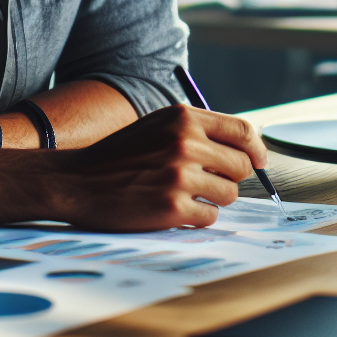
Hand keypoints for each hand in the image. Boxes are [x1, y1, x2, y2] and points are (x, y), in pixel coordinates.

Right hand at [50, 104, 266, 230]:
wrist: (76, 181)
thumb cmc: (120, 155)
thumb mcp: (158, 126)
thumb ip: (197, 130)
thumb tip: (245, 147)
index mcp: (184, 118)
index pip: (243, 131)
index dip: (257, 149)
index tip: (260, 162)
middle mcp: (186, 142)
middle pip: (241, 166)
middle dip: (230, 177)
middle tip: (207, 183)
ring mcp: (180, 176)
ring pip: (229, 194)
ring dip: (213, 199)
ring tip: (184, 194)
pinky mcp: (173, 208)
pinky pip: (210, 217)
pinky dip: (197, 218)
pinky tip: (173, 209)